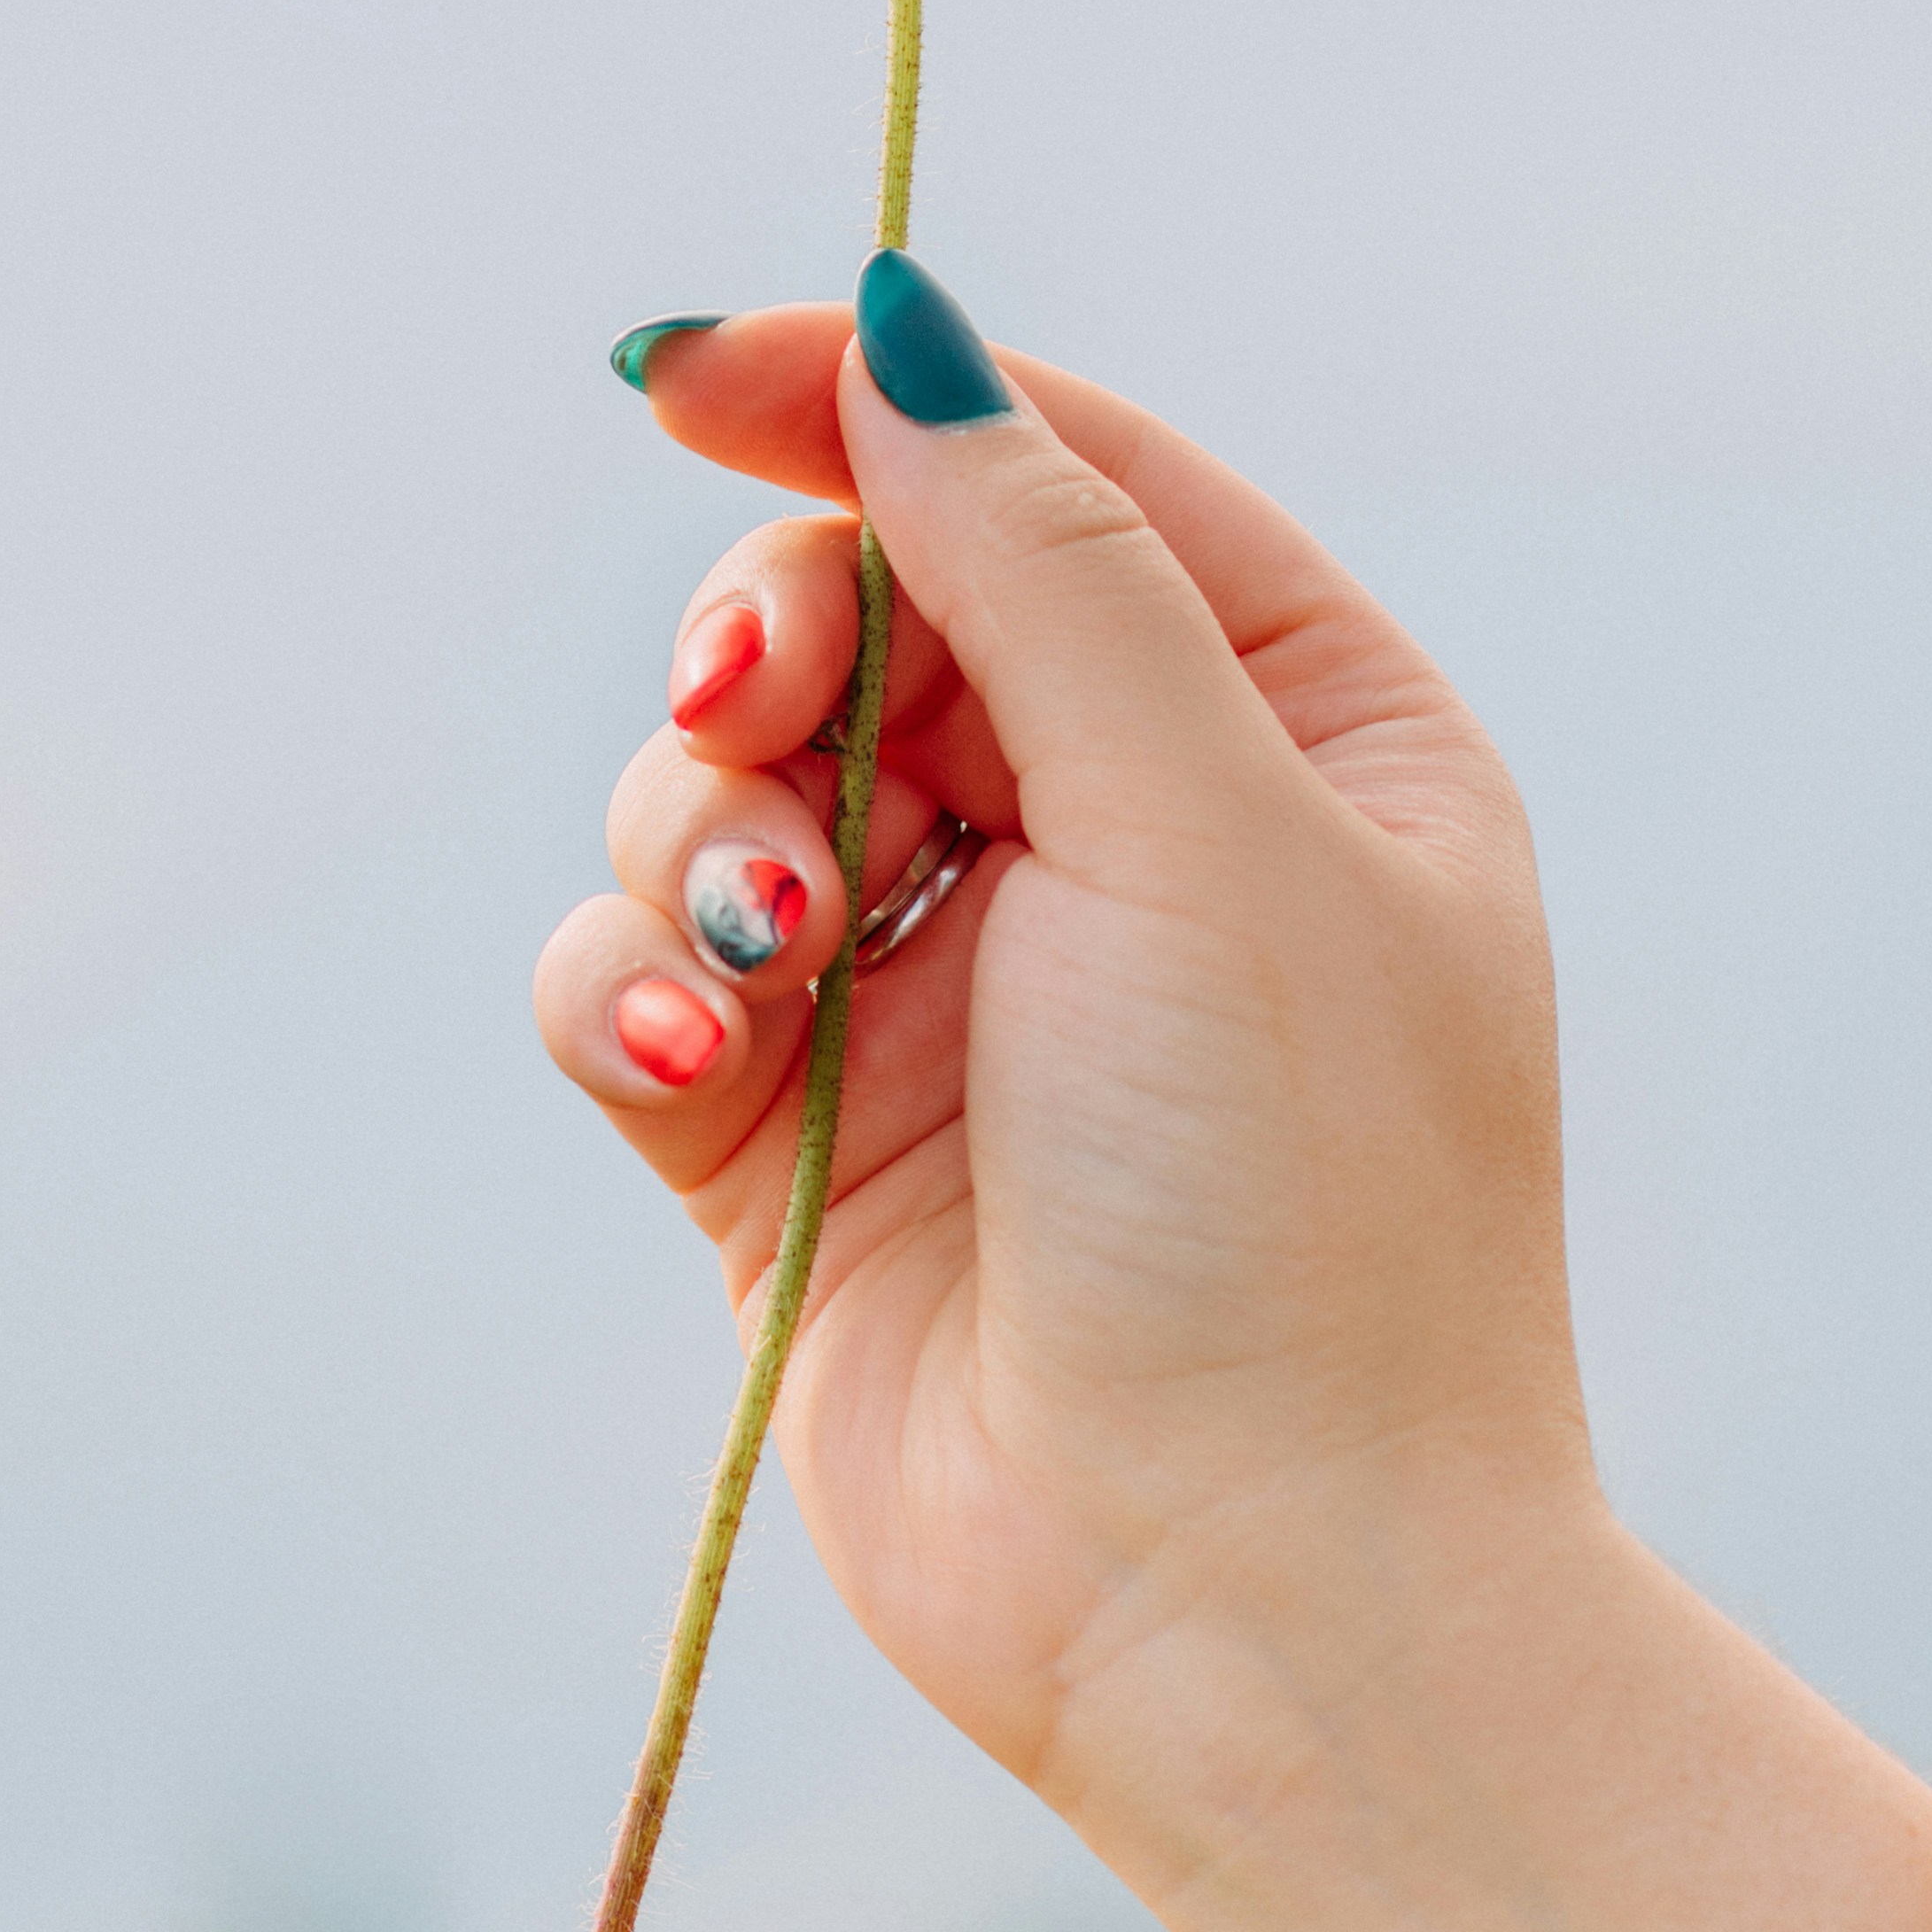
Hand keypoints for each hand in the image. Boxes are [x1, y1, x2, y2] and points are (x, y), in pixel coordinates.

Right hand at [541, 286, 1931, 1931]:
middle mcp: (1125, 845)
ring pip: (716, 792)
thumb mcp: (1214, 823)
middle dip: (767, 650)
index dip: (863, 397)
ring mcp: (949, 997)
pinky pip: (639, 983)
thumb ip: (1043, 564)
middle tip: (752, 720)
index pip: (1050, 476)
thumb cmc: (1297, 1210)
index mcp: (1297, 735)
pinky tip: (698, 1077)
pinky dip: (634, 1003)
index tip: (684, 370)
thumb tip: (904, 323)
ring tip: (764, 975)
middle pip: (855, 614)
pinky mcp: (796, 1148)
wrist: (1246, 1608)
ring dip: (697, 846)